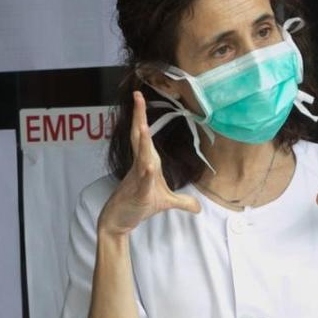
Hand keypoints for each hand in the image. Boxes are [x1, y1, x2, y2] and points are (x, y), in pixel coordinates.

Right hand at [98, 91, 201, 235]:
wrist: (119, 221)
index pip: (144, 135)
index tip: (139, 96)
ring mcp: (138, 179)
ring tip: (141, 125)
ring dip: (142, 142)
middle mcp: (141, 166)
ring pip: (141, 157)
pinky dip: (146, 174)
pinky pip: (143, 182)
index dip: (141, 116)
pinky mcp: (138, 194)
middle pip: (139, 137)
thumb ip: (183, 202)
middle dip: (139, 117)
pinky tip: (148, 166)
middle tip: (137, 96)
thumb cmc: (139, 206)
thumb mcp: (166, 203)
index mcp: (147, 162)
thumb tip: (198, 207)